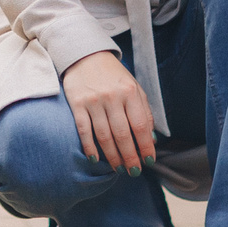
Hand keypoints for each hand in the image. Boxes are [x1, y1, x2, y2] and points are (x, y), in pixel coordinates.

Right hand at [61, 49, 154, 174]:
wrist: (86, 55)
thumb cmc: (114, 75)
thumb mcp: (134, 87)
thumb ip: (144, 112)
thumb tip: (150, 140)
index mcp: (130, 92)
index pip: (140, 126)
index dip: (145, 146)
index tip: (148, 161)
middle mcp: (112, 96)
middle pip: (122, 134)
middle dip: (129, 157)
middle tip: (133, 171)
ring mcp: (94, 101)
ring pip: (104, 136)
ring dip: (112, 156)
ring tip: (118, 168)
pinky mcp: (77, 104)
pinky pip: (84, 130)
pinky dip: (90, 147)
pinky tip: (95, 159)